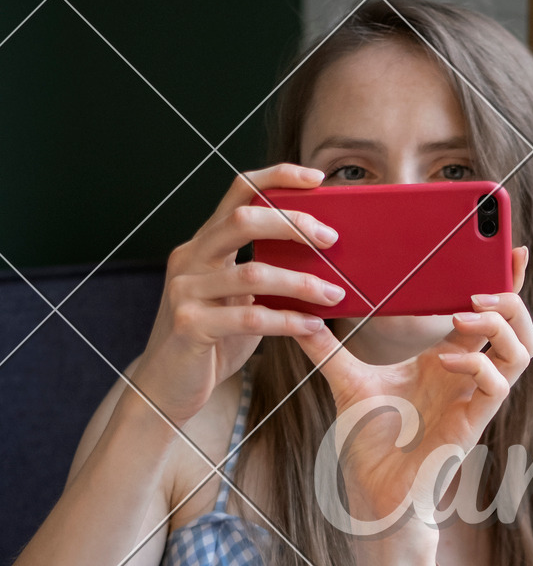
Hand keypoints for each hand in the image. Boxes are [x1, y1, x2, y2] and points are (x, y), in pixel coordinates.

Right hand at [133, 164, 347, 424]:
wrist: (165, 388)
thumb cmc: (211, 343)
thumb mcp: (239, 301)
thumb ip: (266, 277)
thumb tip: (323, 262)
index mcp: (204, 245)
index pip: (238, 191)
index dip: (276, 177)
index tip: (316, 179)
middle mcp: (190, 259)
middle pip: (243, 219)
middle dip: (292, 223)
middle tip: (331, 239)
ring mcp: (186, 291)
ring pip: (252, 273)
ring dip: (301, 282)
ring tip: (335, 294)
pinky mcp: (190, 325)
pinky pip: (249, 318)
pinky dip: (288, 321)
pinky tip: (313, 325)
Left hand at [297, 248, 532, 532]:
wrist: (372, 491)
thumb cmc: (370, 442)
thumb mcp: (346, 380)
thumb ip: (326, 348)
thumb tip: (296, 316)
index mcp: (449, 359)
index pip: (491, 313)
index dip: (507, 281)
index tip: (509, 248)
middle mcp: (469, 376)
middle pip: (521, 328)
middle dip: (513, 296)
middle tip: (486, 279)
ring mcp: (474, 399)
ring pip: (523, 352)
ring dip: (503, 325)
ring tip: (467, 311)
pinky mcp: (472, 423)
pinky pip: (496, 385)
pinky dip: (475, 363)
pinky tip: (445, 357)